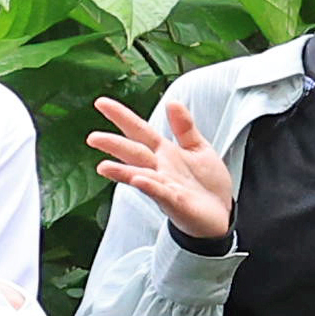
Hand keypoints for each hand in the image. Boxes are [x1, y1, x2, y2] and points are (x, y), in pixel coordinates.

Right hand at [90, 97, 239, 240]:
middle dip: (113, 145)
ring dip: (122, 171)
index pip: (138, 130)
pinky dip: (150, 186)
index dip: (121, 116)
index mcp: (164, 152)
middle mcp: (159, 169)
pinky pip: (161, 193)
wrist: (221, 214)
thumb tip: (172, 102)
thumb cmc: (205, 184)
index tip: (101, 103)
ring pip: (140, 175)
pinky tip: (138, 180)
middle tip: (93, 137)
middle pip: (133, 153)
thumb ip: (184, 127)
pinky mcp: (176, 202)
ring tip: (103, 166)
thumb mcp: (198, 147)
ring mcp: (165, 186)